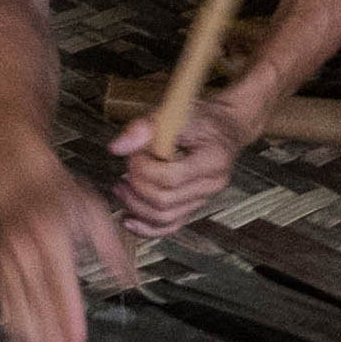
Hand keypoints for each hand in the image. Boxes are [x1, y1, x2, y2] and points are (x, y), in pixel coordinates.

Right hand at [0, 157, 135, 341]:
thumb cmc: (64, 195)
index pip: (63, 291)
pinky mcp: (0, 268)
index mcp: (55, 241)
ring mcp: (10, 263)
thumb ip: (113, 250)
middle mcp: (28, 255)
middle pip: (40, 308)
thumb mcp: (95, 213)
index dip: (69, 323)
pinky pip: (6, 305)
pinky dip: (15, 329)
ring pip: (20, 312)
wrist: (20, 179)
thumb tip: (132, 284)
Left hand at [108, 80, 267, 237]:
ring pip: (164, 217)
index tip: (136, 153)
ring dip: (135, 204)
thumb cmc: (201, 119)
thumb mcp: (174, 113)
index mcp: (213, 160)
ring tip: (123, 185)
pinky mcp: (191, 207)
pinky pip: (168, 227)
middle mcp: (212, 185)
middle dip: (137, 185)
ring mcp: (202, 199)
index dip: (145, 168)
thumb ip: (146, 127)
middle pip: (165, 201)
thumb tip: (118, 148)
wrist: (222, 127)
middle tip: (130, 166)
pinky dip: (145, 227)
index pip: (172, 177)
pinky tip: (128, 218)